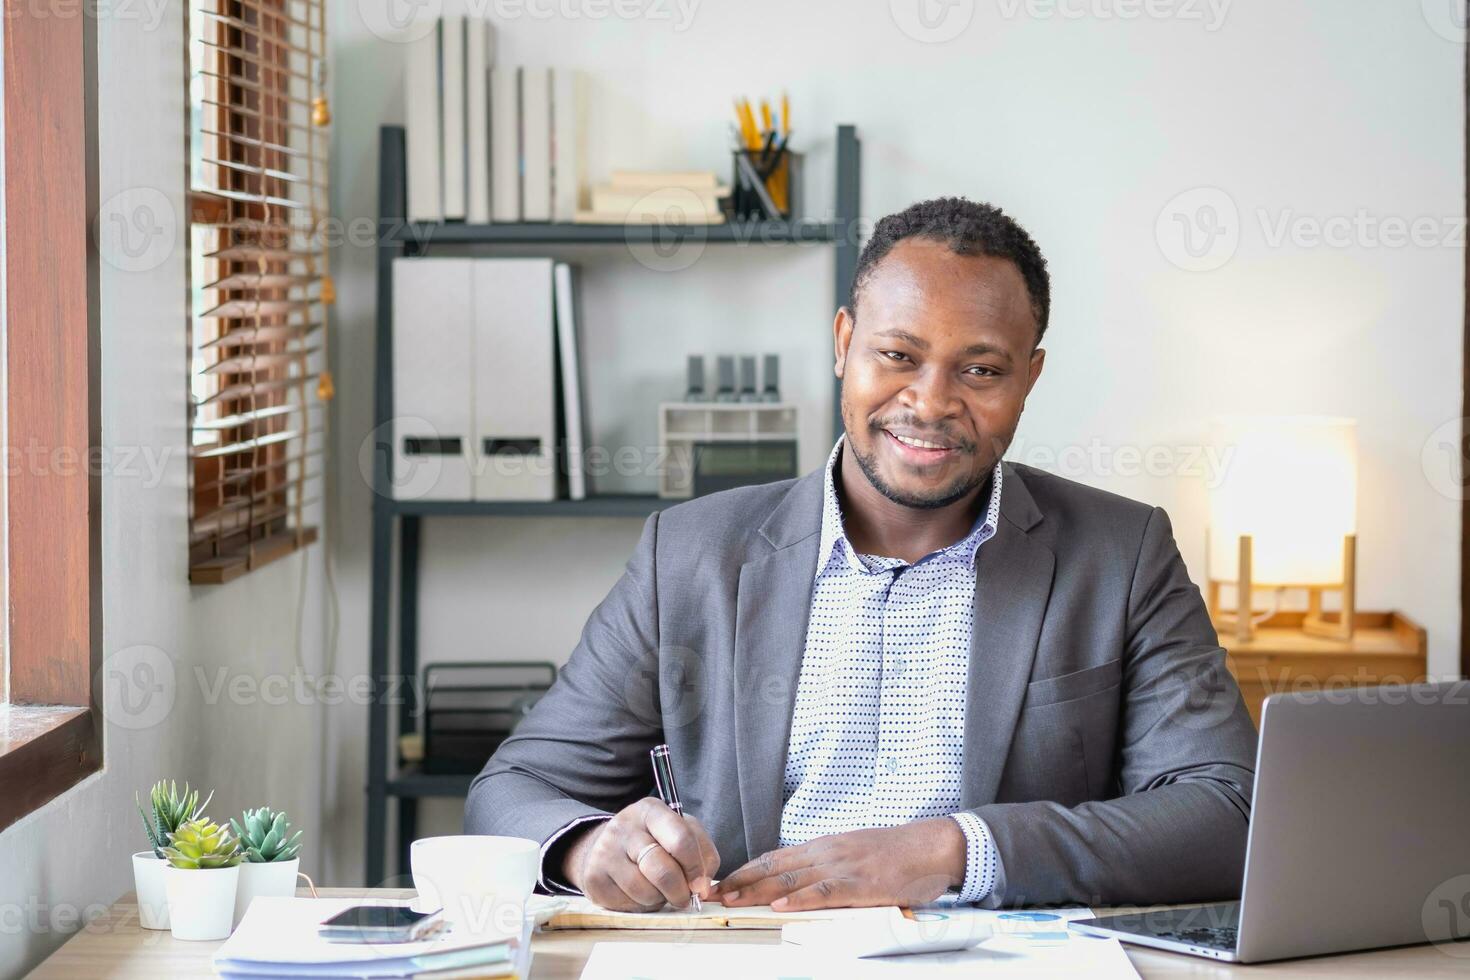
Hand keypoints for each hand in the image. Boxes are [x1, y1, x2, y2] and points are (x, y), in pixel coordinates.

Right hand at [563, 798, 719, 911]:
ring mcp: (605, 852)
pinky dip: (640, 906)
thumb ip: (701, 854)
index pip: (681, 839)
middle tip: (683, 898)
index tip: (700, 885)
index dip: (696, 868)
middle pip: (662, 870)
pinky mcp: (594, 878)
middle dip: (680, 891)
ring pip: (645, 891)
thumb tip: (703, 888)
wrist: (608, 846)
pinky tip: (639, 894)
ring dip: (659, 899)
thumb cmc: (654, 840)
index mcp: (651, 810)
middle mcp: (624, 827)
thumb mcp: (680, 833)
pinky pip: (627, 904)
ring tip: (659, 891)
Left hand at [716, 818, 964, 910]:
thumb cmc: (893, 854)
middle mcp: (825, 853)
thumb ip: (824, 866)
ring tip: (730, 900)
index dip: (743, 871)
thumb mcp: (851, 853)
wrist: (930, 846)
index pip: (773, 858)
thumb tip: (796, 882)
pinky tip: (779, 906)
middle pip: (772, 868)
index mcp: (822, 847)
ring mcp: (841, 867)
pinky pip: (824, 892)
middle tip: (709, 892)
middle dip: (739, 882)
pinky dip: (799, 899)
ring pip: (790, 879)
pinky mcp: (860, 884)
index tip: (719, 882)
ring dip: (756, 891)